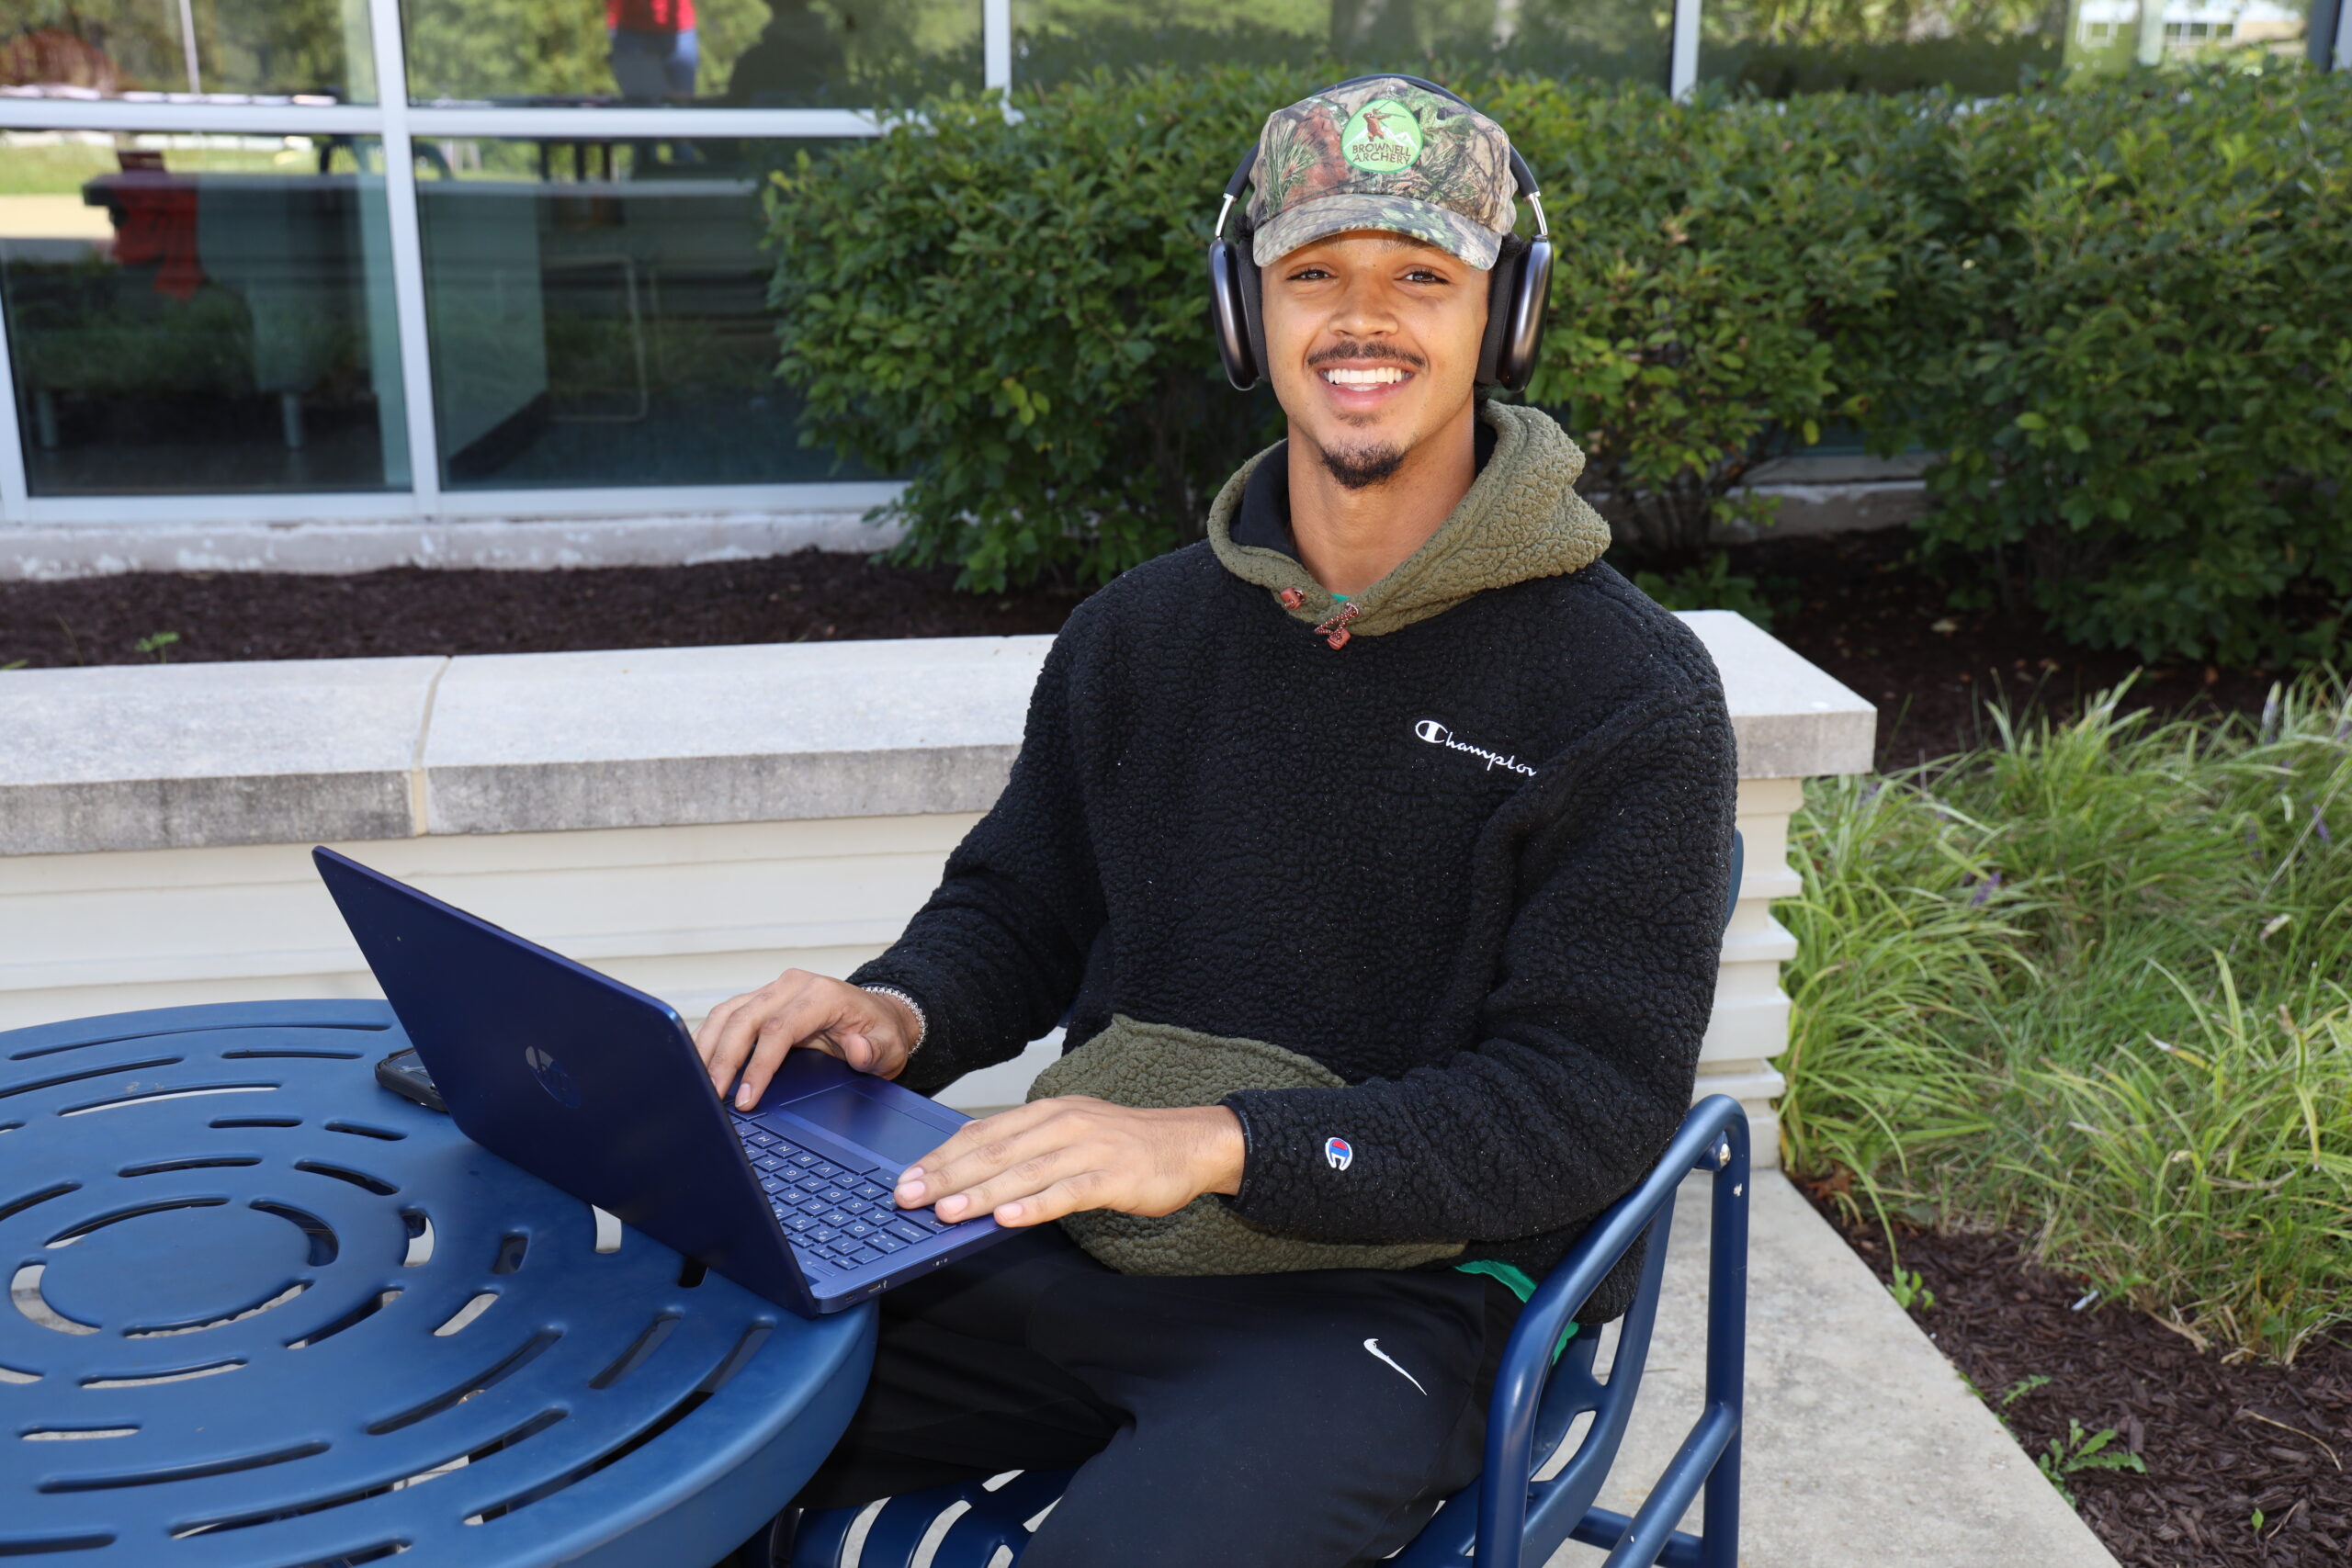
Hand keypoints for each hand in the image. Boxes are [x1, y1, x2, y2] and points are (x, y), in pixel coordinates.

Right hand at [692, 969, 921, 1109]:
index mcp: (821, 995)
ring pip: (727, 1013)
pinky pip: (727, 1015)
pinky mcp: (760, 1000)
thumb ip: (873, 1051)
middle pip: (744, 1019)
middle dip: (723, 1059)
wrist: (878, 1016)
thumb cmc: (880, 1033)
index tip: (746, 1097)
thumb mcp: (889, 1046)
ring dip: (707, 1047)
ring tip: (696, 1083)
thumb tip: (856, 1049)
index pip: (778, 1029)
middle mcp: (792, 986)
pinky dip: (709, 1038)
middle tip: (711, 1096)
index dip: (758, 1065)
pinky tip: (698, 1063)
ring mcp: (773, 990)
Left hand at [894, 1096, 1244, 1228]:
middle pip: (994, 1151)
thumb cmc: (1125, 1144)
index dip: (942, 1157)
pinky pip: (1066, 1192)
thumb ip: (1025, 1150)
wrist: (1189, 1142)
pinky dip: (1034, 1206)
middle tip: (911, 1197)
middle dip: (947, 1176)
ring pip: (1024, 1172)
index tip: (908, 1178)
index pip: (982, 1133)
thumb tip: (971, 1173)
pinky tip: (1007, 1218)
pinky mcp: (1113, 1177)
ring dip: (980, 1194)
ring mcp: (1088, 1149)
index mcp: (1047, 1112)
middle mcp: (1062, 1124)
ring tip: (947, 1212)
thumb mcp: (1070, 1132)